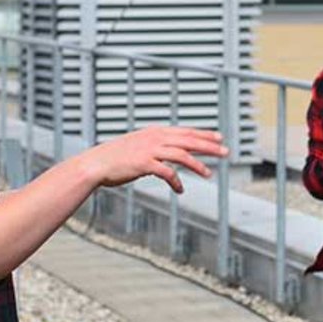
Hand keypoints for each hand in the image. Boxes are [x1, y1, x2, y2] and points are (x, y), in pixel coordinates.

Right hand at [80, 126, 227, 192]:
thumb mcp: (139, 145)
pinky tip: (180, 190)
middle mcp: (155, 138)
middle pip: (189, 140)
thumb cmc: (116, 158)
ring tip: (209, 174)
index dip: (204, 134)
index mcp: (155, 132)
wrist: (96, 164)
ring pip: (182, 155)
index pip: (186, 131)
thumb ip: (155, 146)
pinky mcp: (143, 164)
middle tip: (226, 152)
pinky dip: (176, 182)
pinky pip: (167, 173)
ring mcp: (149, 150)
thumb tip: (171, 152)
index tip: (219, 138)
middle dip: (210, 146)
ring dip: (197, 165)